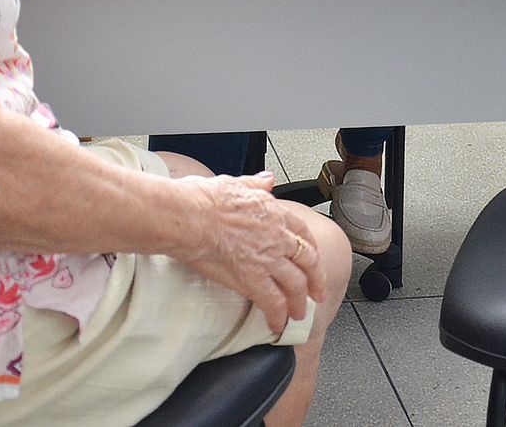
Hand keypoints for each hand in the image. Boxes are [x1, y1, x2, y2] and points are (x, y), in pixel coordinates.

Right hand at [173, 172, 326, 334]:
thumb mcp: (234, 183)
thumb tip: (266, 180)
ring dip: (299, 303)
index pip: (302, 233)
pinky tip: (277, 324)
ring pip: (295, 285)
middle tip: (317, 293)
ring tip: (298, 314)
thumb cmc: (202, 199)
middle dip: (315, 280)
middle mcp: (277, 235)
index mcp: (273, 212)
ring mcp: (267, 258)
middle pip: (307, 261)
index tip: (312, 258)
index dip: (310, 249)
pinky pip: (273, 302)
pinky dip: (278, 316)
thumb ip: (254, 185)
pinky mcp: (253, 278)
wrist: (189, 217)